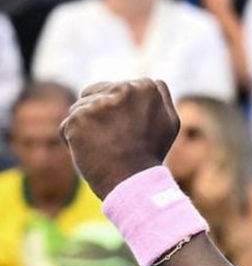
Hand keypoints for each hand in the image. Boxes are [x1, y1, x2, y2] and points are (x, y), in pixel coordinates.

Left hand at [60, 79, 179, 198]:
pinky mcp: (78, 119)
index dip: (119, 110)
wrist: (132, 181)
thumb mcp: (170, 122)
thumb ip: (160, 97)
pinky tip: (90, 152)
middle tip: (115, 139)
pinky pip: (67, 126)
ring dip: (86, 126)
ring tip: (103, 145)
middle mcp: (123, 89)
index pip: (118, 89)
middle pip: (97, 94)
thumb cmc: (151, 154)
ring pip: (80, 108)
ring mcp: (99, 103)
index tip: (127, 129)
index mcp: (146, 87)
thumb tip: (150, 84)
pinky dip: (73, 140)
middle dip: (101, 115)